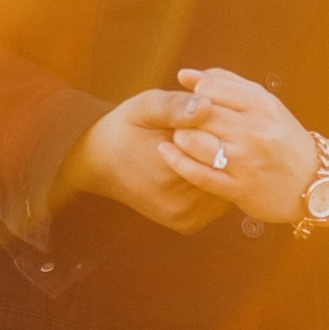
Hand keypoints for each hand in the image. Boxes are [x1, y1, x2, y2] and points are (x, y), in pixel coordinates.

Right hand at [64, 89, 226, 231]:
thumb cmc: (126, 129)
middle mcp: (182, 207)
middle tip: (213, 126)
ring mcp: (188, 219)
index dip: (220, 125)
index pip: (218, 146)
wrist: (101, 163)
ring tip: (207, 143)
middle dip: (225, 145)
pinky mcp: (190, 224)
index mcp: (170, 176)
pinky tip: (203, 162)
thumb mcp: (145, 108)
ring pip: (227, 184)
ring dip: (224, 163)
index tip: (209, 111)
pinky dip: (216, 178)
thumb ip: (175, 106)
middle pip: (226, 169)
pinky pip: (217, 196)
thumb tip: (207, 105)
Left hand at [159, 67, 319, 225]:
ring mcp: (247, 162)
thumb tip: (185, 75)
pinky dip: (177, 161)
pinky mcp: (238, 188)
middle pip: (199, 114)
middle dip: (184, 116)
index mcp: (263, 105)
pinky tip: (166, 152)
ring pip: (193, 142)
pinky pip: (198, 174)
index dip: (194, 93)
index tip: (193, 101)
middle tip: (181, 121)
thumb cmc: (281, 137)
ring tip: (182, 138)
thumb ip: (225, 84)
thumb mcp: (264, 104)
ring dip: (179, 138)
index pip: (210, 88)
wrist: (314, 182)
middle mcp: (255, 132)